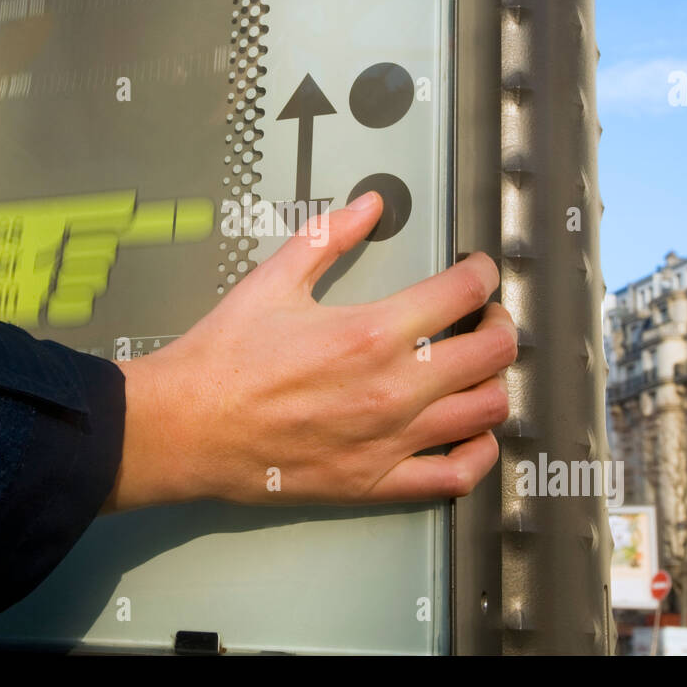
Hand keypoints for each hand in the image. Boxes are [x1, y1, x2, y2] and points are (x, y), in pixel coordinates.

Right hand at [102, 191, 515, 511]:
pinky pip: (455, 475)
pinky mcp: (375, 481)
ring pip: (485, 411)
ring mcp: (389, 439)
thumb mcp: (274, 280)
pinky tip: (473, 434)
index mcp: (371, 332)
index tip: (477, 271)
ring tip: (478, 368)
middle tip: (486, 316)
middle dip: (501, 324)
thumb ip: (330, 238)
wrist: (185, 428)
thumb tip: (371, 205)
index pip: (464, 293)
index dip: (482, 273)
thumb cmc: (222, 359)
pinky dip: (479, 454)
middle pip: (493, 352)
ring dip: (494, 382)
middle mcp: (391, 387)